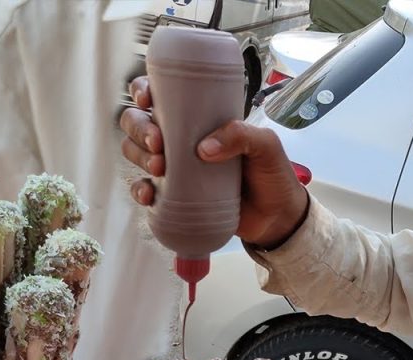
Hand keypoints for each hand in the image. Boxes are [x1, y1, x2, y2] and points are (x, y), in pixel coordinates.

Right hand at [120, 76, 309, 248]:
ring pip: (136, 152)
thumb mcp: (265, 145)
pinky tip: (149, 195)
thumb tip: (204, 148)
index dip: (143, 90)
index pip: (162, 95)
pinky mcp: (173, 196)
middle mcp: (180, 138)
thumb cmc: (272, 173)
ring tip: (158, 168)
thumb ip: (241, 135)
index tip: (146, 98)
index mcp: (200, 117)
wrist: (276, 216)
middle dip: (139, 128)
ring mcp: (174, 167)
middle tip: (158, 144)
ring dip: (138, 156)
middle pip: (139, 122)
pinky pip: (144, 189)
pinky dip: (140, 190)